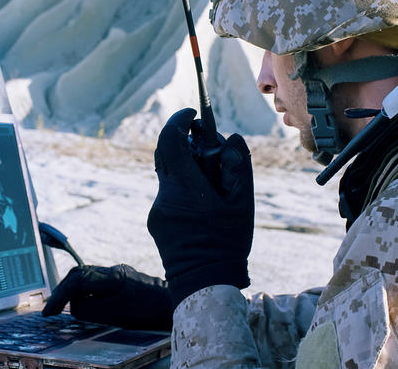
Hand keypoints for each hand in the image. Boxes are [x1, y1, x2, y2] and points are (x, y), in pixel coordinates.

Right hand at [41, 264, 171, 330]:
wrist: (175, 304)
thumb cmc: (148, 311)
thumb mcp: (115, 315)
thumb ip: (90, 309)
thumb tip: (74, 305)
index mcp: (112, 277)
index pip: (78, 280)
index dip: (60, 296)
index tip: (49, 311)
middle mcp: (114, 271)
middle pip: (79, 274)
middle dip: (63, 291)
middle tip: (51, 310)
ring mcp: (119, 273)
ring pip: (87, 278)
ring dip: (74, 292)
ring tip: (63, 309)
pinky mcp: (123, 280)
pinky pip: (97, 283)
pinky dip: (86, 293)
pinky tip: (85, 306)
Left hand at [148, 108, 253, 308]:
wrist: (203, 283)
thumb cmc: (227, 243)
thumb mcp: (243, 203)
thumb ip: (238, 165)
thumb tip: (230, 137)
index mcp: (186, 188)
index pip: (169, 141)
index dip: (178, 121)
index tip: (192, 114)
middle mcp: (165, 195)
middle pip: (167, 155)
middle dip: (186, 144)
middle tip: (208, 148)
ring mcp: (156, 209)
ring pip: (169, 176)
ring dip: (187, 170)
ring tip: (213, 186)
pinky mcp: (154, 221)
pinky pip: (168, 194)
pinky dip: (184, 189)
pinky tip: (203, 206)